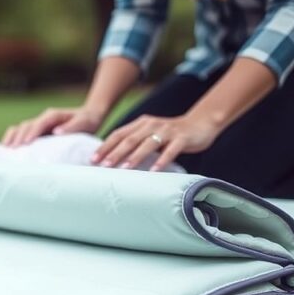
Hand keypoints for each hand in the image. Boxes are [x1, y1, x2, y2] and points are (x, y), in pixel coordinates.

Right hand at [2, 107, 104, 147]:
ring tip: (6, 151)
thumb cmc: (87, 121)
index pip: (39, 122)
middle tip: (12, 151)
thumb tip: (56, 132)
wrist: (88, 117)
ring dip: (13, 138)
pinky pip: (21, 132)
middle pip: (26, 125)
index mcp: (53, 115)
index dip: (32, 132)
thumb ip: (72, 127)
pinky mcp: (37, 131)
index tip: (26, 143)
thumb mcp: (84, 123)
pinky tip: (7, 149)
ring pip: (21, 128)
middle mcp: (43, 118)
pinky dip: (13, 139)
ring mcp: (39, 124)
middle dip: (18, 137)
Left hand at [92, 114, 219, 170]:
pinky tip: (154, 171)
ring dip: (135, 157)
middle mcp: (151, 125)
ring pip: (148, 144)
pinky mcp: (181, 138)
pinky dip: (162, 160)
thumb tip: (113, 158)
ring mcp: (167, 131)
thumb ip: (135, 142)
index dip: (105, 146)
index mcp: (141, 123)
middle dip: (115, 153)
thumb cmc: (171, 134)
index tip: (93, 159)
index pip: (119, 134)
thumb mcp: (150, 134)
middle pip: (130, 139)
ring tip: (125, 169)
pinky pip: (170, 150)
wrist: (200, 123)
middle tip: (103, 166)